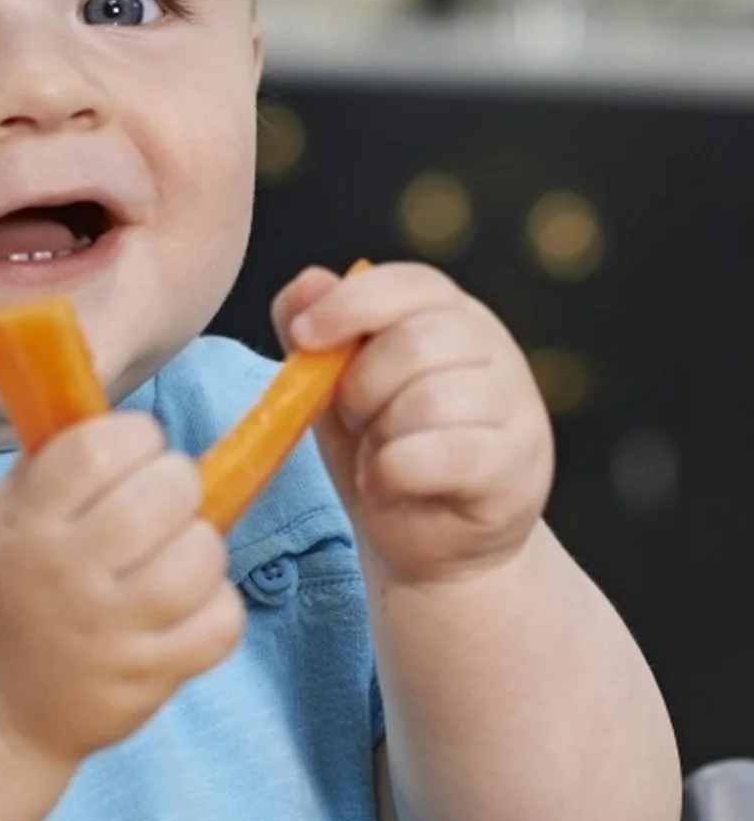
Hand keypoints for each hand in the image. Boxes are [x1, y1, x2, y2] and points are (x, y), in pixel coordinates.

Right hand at [0, 412, 243, 769]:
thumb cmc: (0, 592)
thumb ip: (51, 463)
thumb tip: (106, 400)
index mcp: (24, 522)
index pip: (100, 448)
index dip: (136, 434)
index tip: (136, 446)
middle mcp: (66, 574)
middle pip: (165, 493)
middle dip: (176, 481)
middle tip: (162, 496)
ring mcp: (110, 632)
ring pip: (202, 556)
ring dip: (200, 542)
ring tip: (176, 549)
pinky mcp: (147, 678)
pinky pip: (221, 623)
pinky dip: (216, 605)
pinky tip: (187, 602)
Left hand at [273, 262, 552, 583]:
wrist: (427, 538)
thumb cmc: (381, 447)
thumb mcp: (335, 385)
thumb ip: (316, 331)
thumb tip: (306, 282)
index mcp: (449, 314)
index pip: (409, 283)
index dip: (350, 304)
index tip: (302, 337)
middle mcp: (493, 349)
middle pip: (415, 342)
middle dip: (359, 387)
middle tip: (354, 420)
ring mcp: (515, 407)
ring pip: (431, 400)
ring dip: (379, 435)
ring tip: (376, 454)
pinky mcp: (517, 467)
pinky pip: (445, 455)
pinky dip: (395, 471)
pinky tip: (384, 482)